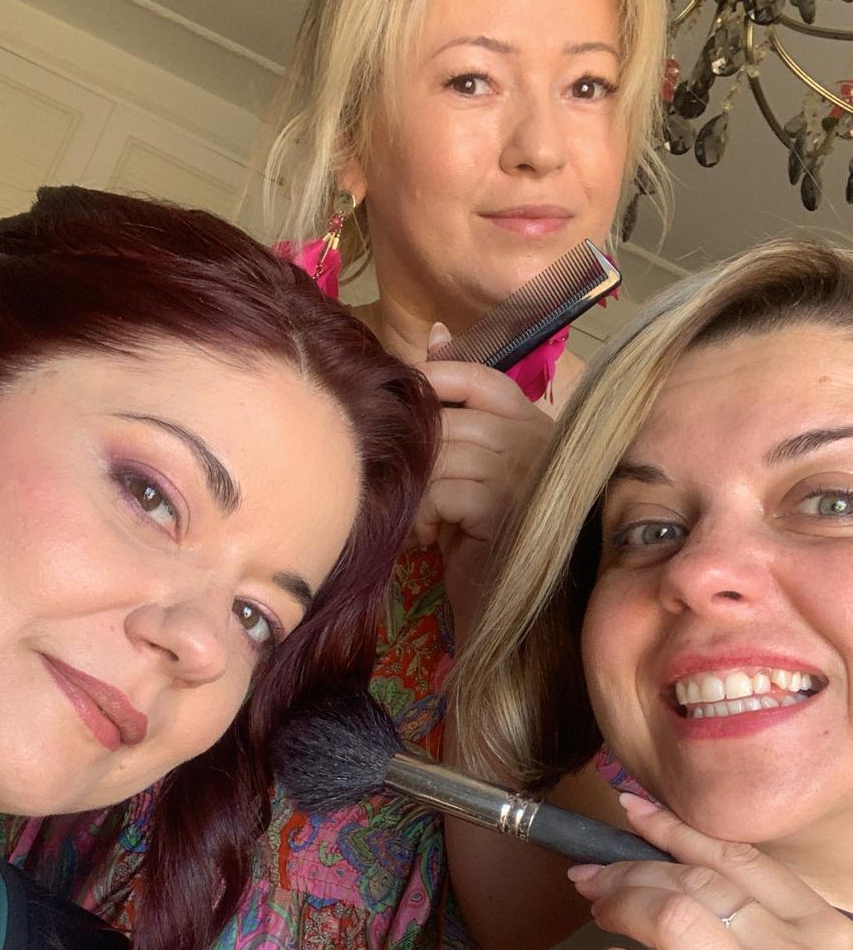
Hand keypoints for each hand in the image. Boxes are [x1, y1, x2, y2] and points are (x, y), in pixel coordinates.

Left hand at [415, 323, 557, 633]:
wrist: (513, 616)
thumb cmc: (487, 544)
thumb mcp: (469, 470)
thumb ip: (457, 410)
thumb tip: (433, 333)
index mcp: (536, 426)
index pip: (486, 379)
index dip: (442, 379)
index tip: (412, 410)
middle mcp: (538, 444)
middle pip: (454, 420)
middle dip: (419, 455)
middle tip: (411, 492)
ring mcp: (526, 474)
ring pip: (443, 455)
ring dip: (420, 491)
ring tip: (423, 523)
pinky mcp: (505, 507)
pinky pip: (445, 490)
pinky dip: (426, 515)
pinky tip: (433, 540)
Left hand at [566, 795, 852, 949]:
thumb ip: (769, 930)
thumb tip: (685, 871)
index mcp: (827, 936)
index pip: (738, 858)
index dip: (675, 830)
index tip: (631, 814)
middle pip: (694, 882)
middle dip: (630, 869)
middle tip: (591, 879)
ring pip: (668, 917)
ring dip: (619, 905)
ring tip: (598, 915)